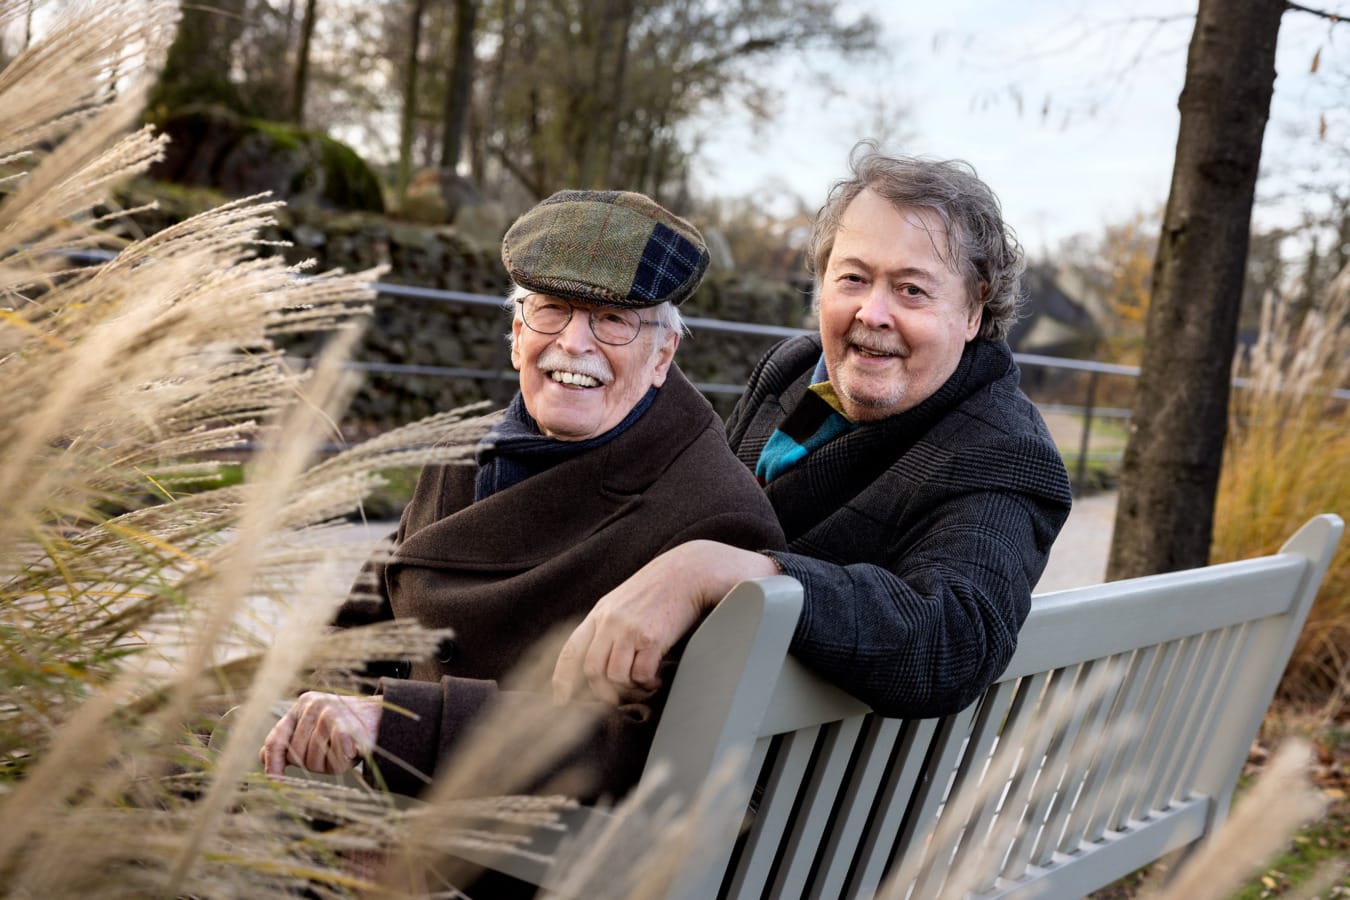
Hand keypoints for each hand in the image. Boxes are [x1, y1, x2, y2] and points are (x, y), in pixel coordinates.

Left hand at [260, 692, 382, 776]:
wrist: (385, 718)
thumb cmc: (348, 729)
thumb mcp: (316, 729)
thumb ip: (292, 740)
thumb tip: (264, 757)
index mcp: (301, 706)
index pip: (275, 740)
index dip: (272, 764)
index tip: (274, 781)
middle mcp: (311, 705)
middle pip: (298, 757)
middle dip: (315, 764)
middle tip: (333, 753)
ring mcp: (328, 713)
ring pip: (315, 762)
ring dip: (332, 765)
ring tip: (345, 750)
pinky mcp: (344, 724)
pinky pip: (335, 759)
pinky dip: (346, 761)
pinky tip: (353, 750)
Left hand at [552, 541, 777, 705]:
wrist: (689, 572)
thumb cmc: (659, 589)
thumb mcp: (623, 601)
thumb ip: (608, 625)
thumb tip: (602, 661)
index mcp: (599, 613)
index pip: (572, 650)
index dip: (562, 678)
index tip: (562, 699)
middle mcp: (609, 621)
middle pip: (592, 669)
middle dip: (602, 692)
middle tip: (615, 700)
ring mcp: (629, 629)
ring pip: (615, 675)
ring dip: (629, 688)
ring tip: (642, 684)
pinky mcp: (652, 637)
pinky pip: (641, 674)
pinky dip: (647, 682)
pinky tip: (656, 678)